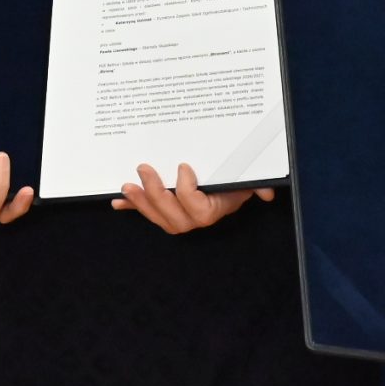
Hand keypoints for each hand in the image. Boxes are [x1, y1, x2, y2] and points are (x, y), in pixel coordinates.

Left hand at [113, 163, 271, 234]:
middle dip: (156, 195)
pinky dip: (132, 208)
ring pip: (157, 217)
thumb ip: (259, 184)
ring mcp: (177, 216)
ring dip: (141, 203)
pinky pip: (147, 213)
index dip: (187, 191)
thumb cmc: (236, 178)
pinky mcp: (163, 210)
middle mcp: (194, 219)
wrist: (227, 182)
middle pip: (172, 217)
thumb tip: (267, 193)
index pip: (198, 209)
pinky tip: (116, 202)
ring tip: (127, 186)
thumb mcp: (249, 178)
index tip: (183, 166)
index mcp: (213, 210)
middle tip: (145, 168)